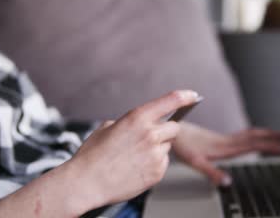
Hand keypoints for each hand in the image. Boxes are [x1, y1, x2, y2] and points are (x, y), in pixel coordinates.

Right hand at [67, 90, 200, 211]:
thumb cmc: (93, 156)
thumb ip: (129, 123)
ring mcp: (155, 154)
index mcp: (138, 118)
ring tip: (136, 157)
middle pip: (174, 128)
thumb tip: (139, 125)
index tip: (192, 95)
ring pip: (167, 147)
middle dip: (165, 131)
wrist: (87, 182)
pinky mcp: (157, 172)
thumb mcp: (107, 128)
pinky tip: (137, 167)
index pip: (171, 100)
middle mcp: (150, 134)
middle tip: (149, 138)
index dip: (185, 96)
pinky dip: (154, 164)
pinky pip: (163, 163)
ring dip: (158, 149)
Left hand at [172, 122, 279, 185]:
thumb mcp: (196, 163)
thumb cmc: (183, 145)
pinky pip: (242, 136)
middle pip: (256, 138)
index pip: (253, 145)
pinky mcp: (219, 139)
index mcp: (225, 147)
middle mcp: (227, 141)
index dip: (270, 146)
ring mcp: (224, 139)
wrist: (172, 130)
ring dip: (267, 135)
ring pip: (250, 135)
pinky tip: (256, 137)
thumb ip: (212, 172)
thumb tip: (228, 183)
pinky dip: (255, 135)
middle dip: (275, 139)